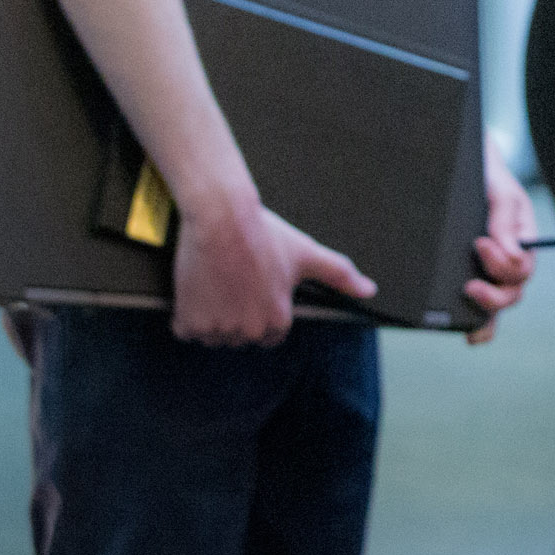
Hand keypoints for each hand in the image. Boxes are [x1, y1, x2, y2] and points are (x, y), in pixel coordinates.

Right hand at [171, 188, 374, 346]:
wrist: (222, 218)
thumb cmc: (265, 234)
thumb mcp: (307, 253)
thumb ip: (339, 275)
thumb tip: (369, 290)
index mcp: (277, 320)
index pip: (270, 335)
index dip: (262, 312)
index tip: (255, 291)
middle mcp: (248, 331)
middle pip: (239, 336)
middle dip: (236, 315)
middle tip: (235, 283)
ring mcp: (218, 328)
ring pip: (213, 335)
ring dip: (211, 317)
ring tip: (218, 284)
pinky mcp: (190, 322)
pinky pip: (186, 331)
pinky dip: (187, 316)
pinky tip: (198, 291)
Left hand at [461, 134, 536, 344]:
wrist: (465, 170)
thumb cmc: (489, 179)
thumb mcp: (500, 193)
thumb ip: (505, 219)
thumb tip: (510, 253)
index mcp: (523, 242)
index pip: (520, 267)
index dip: (501, 262)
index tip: (479, 242)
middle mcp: (509, 262)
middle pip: (511, 293)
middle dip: (493, 297)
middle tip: (470, 286)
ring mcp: (489, 273)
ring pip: (496, 306)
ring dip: (485, 318)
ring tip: (469, 329)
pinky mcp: (469, 278)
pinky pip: (477, 308)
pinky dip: (475, 322)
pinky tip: (466, 332)